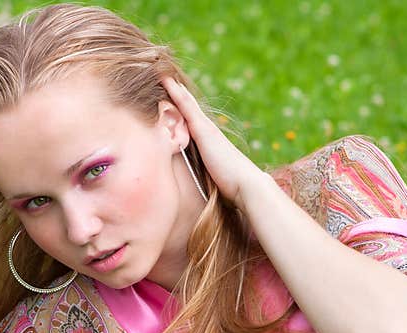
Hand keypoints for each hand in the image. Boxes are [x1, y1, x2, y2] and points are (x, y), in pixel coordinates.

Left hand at [161, 76, 270, 211]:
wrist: (246, 185)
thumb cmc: (232, 188)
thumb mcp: (213, 178)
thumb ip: (205, 175)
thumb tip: (201, 184)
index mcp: (208, 141)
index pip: (191, 120)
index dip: (181, 106)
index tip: (170, 95)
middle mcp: (208, 130)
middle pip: (188, 106)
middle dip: (176, 91)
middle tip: (162, 75)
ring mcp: (206, 129)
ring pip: (186, 102)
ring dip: (174, 86)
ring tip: (161, 71)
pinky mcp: (203, 131)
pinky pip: (186, 107)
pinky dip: (176, 93)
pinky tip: (166, 81)